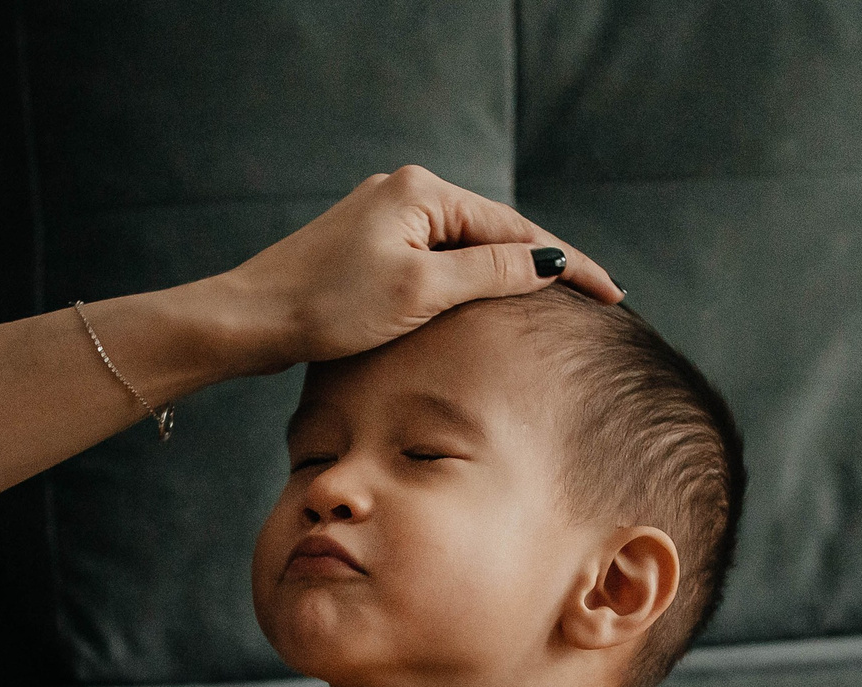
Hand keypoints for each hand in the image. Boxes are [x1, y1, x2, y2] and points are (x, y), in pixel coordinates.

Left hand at [208, 164, 622, 372]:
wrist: (250, 319)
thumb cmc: (328, 306)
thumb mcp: (420, 292)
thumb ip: (489, 274)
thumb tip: (548, 262)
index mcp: (423, 191)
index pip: (515, 229)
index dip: (567, 263)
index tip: (611, 293)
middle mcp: (404, 192)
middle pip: (493, 232)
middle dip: (543, 265)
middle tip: (596, 297)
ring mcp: (383, 217)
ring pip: (464, 248)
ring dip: (506, 274)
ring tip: (553, 303)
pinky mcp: (366, 246)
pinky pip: (435, 259)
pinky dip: (468, 281)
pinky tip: (486, 301)